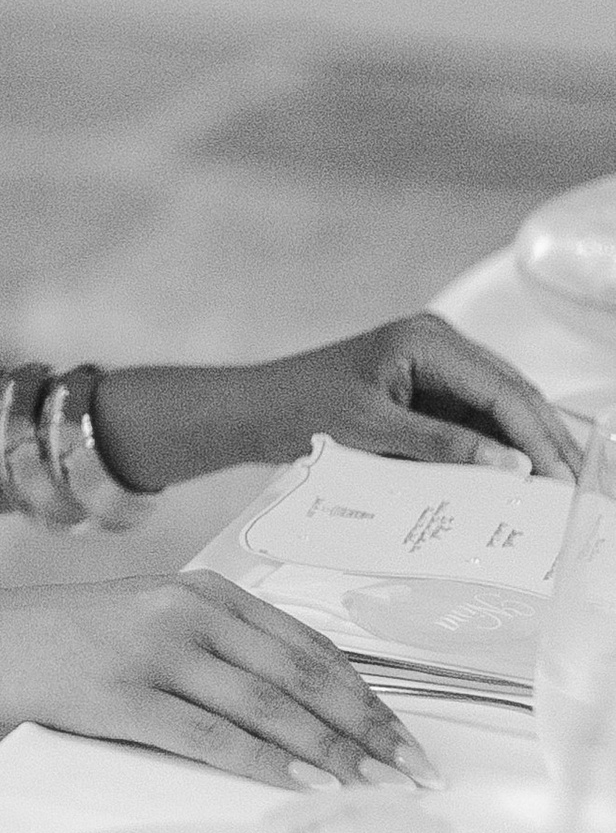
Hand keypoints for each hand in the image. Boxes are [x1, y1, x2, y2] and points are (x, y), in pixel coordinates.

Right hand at [0, 573, 434, 791]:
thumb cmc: (71, 641)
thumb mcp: (156, 620)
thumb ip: (222, 649)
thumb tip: (304, 709)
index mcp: (209, 592)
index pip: (312, 648)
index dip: (369, 697)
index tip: (409, 740)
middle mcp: (189, 612)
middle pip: (303, 677)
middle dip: (368, 730)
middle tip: (414, 775)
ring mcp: (155, 651)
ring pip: (267, 706)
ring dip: (331, 751)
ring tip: (374, 788)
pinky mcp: (120, 695)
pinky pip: (208, 735)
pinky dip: (263, 762)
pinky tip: (301, 783)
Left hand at [101, 315, 579, 491]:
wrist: (256, 411)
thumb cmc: (302, 410)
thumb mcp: (374, 431)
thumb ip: (443, 446)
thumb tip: (513, 467)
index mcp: (429, 340)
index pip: (503, 388)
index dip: (537, 434)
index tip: (560, 477)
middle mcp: (439, 345)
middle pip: (512, 395)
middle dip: (544, 440)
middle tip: (575, 489)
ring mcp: (435, 368)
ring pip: (499, 410)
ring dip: (525, 448)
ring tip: (557, 492)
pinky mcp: (426, 393)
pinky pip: (474, 422)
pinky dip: (495, 450)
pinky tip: (515, 484)